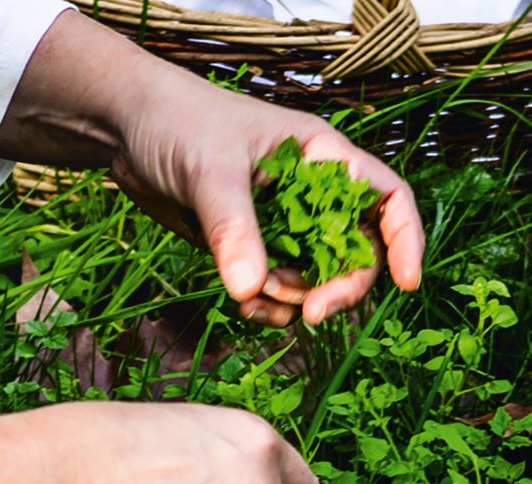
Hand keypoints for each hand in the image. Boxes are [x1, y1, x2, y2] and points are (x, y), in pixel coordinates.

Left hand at [0, 11, 423, 325]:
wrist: (125, 128)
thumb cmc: (177, 122)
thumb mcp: (209, 170)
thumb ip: (234, 229)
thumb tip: (250, 289)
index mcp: (323, 158)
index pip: (388, 200)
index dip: (406, 241)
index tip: (406, 283)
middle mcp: (313, 195)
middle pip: (358, 254)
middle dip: (340, 288)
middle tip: (310, 312)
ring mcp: (285, 224)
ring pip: (318, 280)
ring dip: (296, 301)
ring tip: (255, 297)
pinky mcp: (255, 248)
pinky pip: (280, 291)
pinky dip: (269, 306)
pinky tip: (242, 302)